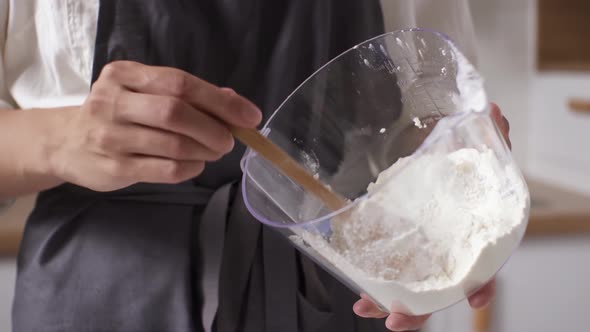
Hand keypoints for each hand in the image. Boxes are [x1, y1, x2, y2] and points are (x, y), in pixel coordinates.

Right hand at [48, 61, 261, 190]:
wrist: (67, 143)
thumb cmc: (117, 114)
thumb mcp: (144, 93)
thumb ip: (185, 95)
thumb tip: (234, 102)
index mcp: (124, 75)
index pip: (180, 83)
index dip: (220, 100)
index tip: (250, 116)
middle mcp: (113, 101)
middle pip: (176, 112)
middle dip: (213, 128)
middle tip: (230, 140)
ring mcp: (111, 136)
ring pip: (174, 144)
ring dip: (206, 150)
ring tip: (214, 151)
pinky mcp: (115, 167)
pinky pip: (166, 169)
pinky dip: (191, 168)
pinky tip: (196, 164)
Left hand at [352, 104, 509, 330]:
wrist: (436, 152)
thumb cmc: (461, 157)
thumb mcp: (477, 145)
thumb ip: (489, 135)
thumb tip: (491, 111)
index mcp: (470, 233)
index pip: (483, 264)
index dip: (481, 284)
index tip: (474, 299)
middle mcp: (445, 249)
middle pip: (437, 288)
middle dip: (419, 310)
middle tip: (397, 320)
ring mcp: (419, 249)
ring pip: (408, 286)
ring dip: (387, 301)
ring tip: (364, 306)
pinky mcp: (396, 242)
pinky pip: (385, 267)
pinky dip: (372, 281)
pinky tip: (356, 288)